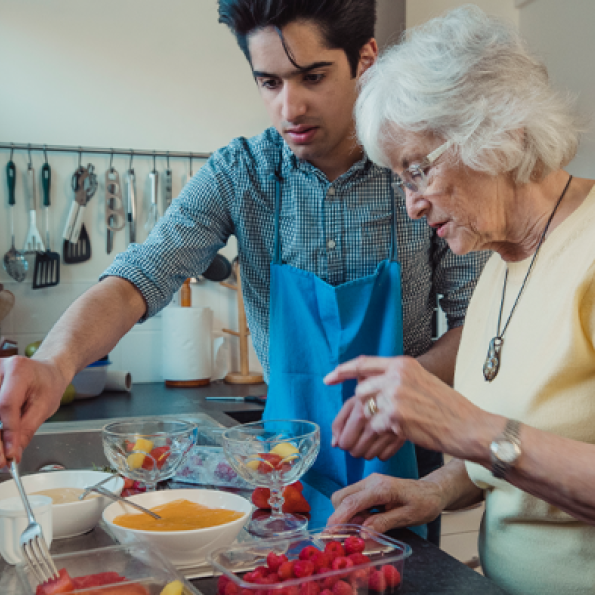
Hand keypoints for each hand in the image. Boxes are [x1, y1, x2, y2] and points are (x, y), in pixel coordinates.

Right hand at [0, 355, 68, 466]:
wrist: (46, 372)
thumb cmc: (48, 386)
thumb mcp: (45, 406)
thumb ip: (27, 429)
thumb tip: (13, 453)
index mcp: (18, 370)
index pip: (6, 404)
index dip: (7, 432)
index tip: (10, 454)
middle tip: (2, 461)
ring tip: (3, 454)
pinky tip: (2, 440)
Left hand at [326, 356, 495, 461]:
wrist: (469, 426)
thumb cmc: (449, 409)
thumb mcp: (423, 382)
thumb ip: (398, 381)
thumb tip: (371, 389)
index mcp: (403, 364)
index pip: (364, 363)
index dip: (343, 371)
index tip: (328, 379)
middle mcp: (397, 375)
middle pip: (361, 391)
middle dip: (358, 410)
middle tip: (358, 427)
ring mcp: (396, 394)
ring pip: (365, 410)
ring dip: (364, 427)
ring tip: (366, 440)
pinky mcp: (396, 415)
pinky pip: (375, 427)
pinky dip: (378, 437)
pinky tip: (388, 442)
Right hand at [328, 473, 443, 533]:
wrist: (432, 491)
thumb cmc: (424, 503)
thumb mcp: (408, 517)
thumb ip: (384, 523)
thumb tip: (363, 533)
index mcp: (381, 488)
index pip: (351, 502)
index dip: (338, 518)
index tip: (329, 533)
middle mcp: (370, 481)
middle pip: (341, 497)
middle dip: (339, 516)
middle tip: (349, 534)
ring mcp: (368, 482)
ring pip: (344, 497)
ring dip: (347, 515)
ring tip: (364, 527)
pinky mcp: (369, 487)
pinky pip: (352, 499)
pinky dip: (353, 512)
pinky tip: (367, 520)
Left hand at [331, 397, 404, 460]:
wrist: (405, 387)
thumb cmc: (374, 393)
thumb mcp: (354, 399)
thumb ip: (340, 420)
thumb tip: (334, 444)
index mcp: (360, 407)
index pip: (345, 441)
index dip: (344, 440)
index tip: (348, 434)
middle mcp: (375, 419)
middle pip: (355, 451)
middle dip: (354, 446)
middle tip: (359, 434)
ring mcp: (390, 428)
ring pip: (369, 456)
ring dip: (367, 449)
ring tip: (371, 435)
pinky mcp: (402, 435)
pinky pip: (384, 456)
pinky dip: (381, 451)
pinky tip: (382, 438)